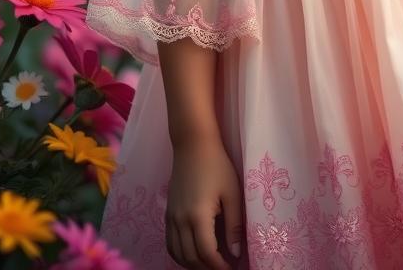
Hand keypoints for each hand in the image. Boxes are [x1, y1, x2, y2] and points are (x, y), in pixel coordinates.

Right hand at [165, 136, 244, 269]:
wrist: (193, 145)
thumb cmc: (217, 165)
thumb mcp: (232, 193)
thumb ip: (234, 224)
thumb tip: (235, 252)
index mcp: (198, 216)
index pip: (207, 253)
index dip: (219, 266)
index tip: (232, 268)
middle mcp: (180, 221)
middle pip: (191, 258)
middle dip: (207, 268)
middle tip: (222, 268)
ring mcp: (171, 217)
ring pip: (177, 254)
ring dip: (192, 264)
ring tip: (209, 264)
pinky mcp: (167, 213)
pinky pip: (170, 243)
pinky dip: (180, 255)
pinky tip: (192, 254)